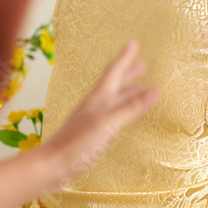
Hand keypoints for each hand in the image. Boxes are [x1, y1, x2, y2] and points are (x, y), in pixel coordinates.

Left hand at [40, 39, 157, 182]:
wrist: (52, 166)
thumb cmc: (78, 143)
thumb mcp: (108, 123)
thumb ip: (131, 107)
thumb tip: (155, 90)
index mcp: (99, 98)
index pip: (114, 72)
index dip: (124, 58)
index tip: (133, 42)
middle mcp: (96, 105)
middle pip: (114, 83)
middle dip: (128, 72)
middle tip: (142, 63)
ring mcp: (93, 118)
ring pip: (114, 98)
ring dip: (127, 90)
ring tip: (140, 86)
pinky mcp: (92, 133)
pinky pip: (112, 114)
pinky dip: (122, 109)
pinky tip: (123, 115)